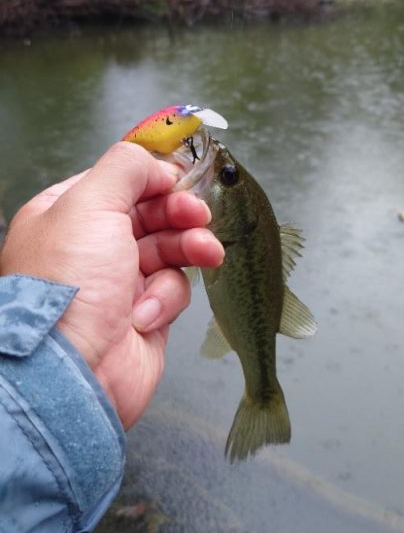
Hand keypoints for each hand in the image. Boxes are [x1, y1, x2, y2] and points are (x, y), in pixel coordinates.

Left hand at [0, 142, 223, 428]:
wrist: (72, 373)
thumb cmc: (69, 286)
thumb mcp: (90, 204)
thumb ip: (125, 168)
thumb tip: (152, 159)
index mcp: (67, 215)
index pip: (118, 183)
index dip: (153, 179)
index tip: (180, 179)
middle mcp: (90, 247)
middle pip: (150, 214)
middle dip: (179, 212)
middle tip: (199, 214)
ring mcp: (117, 282)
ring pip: (170, 250)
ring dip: (189, 247)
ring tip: (207, 252)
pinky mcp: (143, 315)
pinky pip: (172, 290)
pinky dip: (166, 297)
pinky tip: (149, 310)